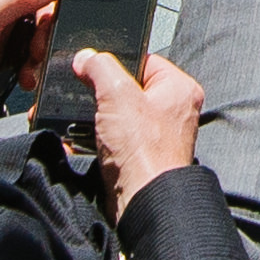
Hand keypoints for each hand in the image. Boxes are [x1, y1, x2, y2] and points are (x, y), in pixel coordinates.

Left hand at [0, 0, 59, 132]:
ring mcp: (1, 24)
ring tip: (28, 61)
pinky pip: (32, 50)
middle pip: (45, 0)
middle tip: (37, 42)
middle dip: (47, 24)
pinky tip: (24, 73)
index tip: (61, 5)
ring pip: (41, 28)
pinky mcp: (4, 49)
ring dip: (40, 47)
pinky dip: (33, 63)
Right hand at [82, 47, 207, 206]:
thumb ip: (100, 67)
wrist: (142, 202)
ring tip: (82, 123)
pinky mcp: (139, 158)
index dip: (116, 62)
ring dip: (94, 120)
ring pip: (116, 117)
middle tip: (84, 97)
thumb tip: (87, 58)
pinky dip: (94, 142)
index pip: (144, 60)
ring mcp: (156, 137)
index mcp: (178, 89)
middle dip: (100, 95)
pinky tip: (81, 142)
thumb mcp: (117, 94)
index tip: (92, 65)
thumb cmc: (144, 152)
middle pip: (127, 89)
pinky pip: (112, 141)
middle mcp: (172, 112)